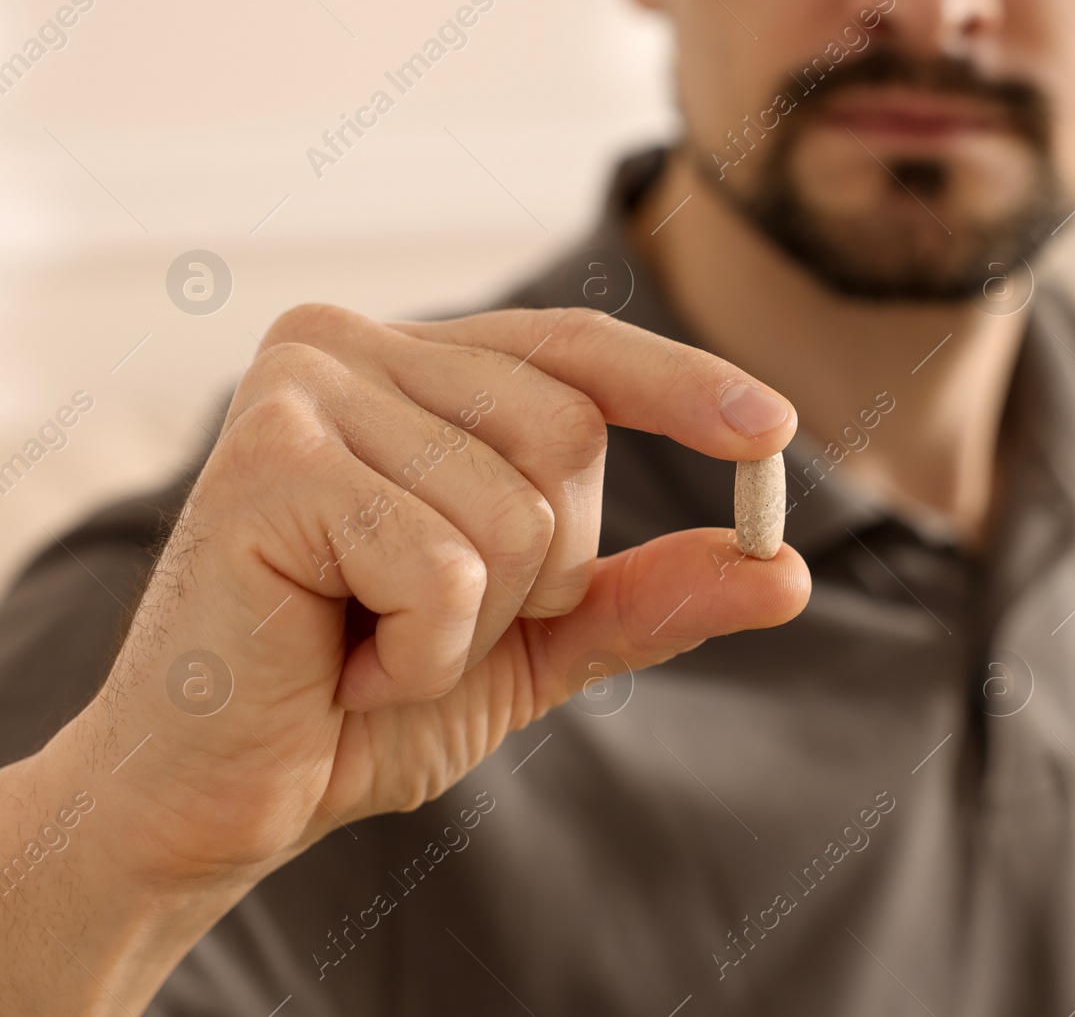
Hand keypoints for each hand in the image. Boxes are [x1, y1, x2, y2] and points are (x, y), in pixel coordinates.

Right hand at [74, 303, 808, 878]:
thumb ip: (647, 594)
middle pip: (568, 432)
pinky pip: (444, 564)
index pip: (578, 350)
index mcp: (412, 367)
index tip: (772, 432)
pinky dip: (419, 650)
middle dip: (540, 568)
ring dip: (473, 622)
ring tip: (373, 641)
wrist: (222, 794)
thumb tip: (786, 570)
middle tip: (431, 621)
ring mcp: (301, 390)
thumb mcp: (538, 640)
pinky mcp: (265, 459)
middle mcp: (349, 346)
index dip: (682, 385)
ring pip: (516, 505)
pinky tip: (338, 662)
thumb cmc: (364, 700)